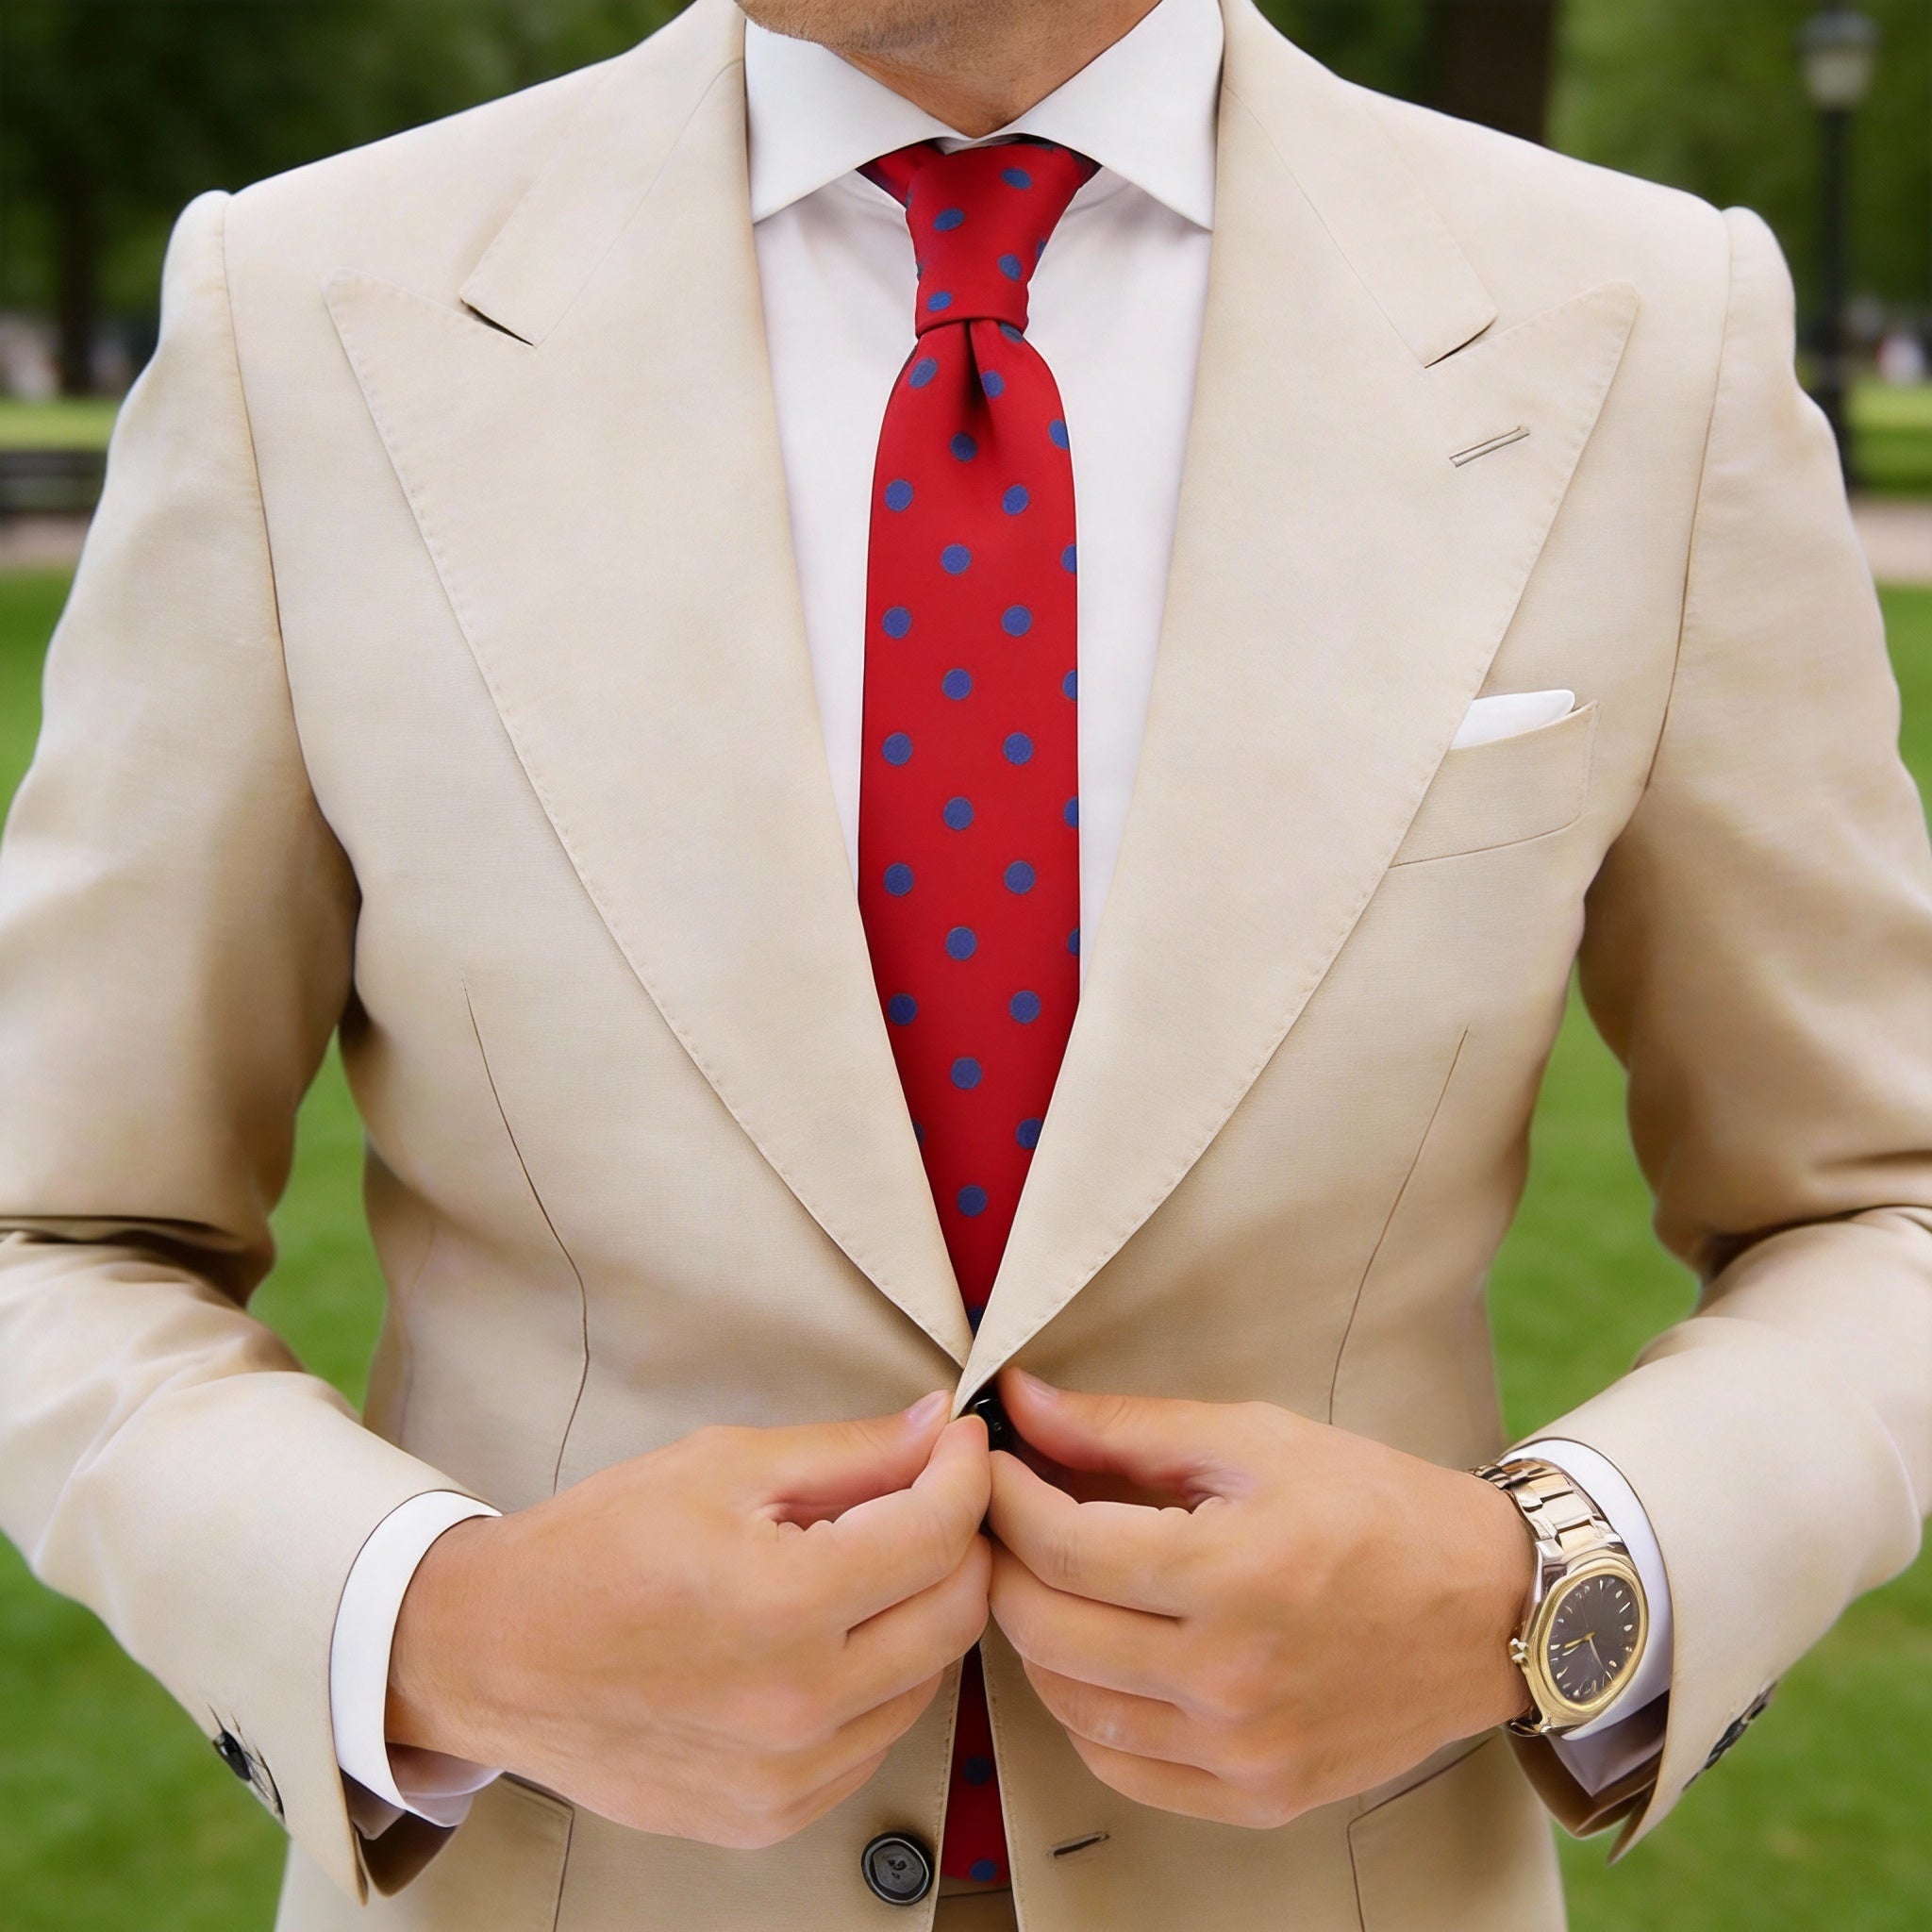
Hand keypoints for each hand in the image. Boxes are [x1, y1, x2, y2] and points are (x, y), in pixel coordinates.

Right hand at [387, 1394, 991, 1847]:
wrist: (494, 1655)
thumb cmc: (592, 1553)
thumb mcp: (722, 1466)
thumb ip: (848, 1452)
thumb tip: (936, 1430)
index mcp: (782, 1605)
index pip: (938, 1534)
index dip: (965, 1472)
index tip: (960, 1444)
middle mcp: (796, 1705)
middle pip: (955, 1613)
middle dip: (960, 1540)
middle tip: (927, 1496)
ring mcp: (787, 1776)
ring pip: (927, 1680)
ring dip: (919, 1612)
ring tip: (862, 1566)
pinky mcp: (771, 1815)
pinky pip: (874, 1740)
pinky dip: (877, 1681)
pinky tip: (828, 1638)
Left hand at [986, 1371, 1531, 1828]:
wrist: (1491, 1609)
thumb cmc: (1378, 1509)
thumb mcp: (1255, 1439)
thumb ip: (1126, 1427)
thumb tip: (1023, 1404)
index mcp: (1234, 1574)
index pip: (1062, 1547)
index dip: (1004, 1499)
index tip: (990, 1465)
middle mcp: (1232, 1677)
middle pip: (1047, 1629)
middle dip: (1004, 1562)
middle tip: (1004, 1518)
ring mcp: (1243, 1750)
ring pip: (1069, 1705)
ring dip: (1035, 1637)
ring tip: (1048, 1579)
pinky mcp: (1257, 1796)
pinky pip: (1120, 1767)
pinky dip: (1085, 1711)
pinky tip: (1097, 1656)